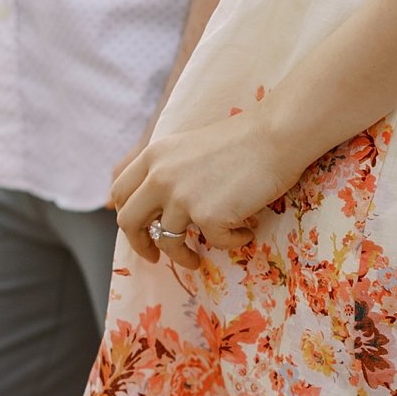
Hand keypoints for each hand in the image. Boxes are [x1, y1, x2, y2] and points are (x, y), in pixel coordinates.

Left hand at [110, 109, 298, 265]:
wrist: (275, 136)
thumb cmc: (243, 142)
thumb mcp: (189, 149)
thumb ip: (168, 172)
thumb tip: (160, 209)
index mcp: (154, 156)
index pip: (121, 192)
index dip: (127, 217)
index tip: (141, 232)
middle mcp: (160, 177)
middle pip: (129, 222)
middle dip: (140, 245)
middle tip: (155, 256)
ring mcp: (182, 198)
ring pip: (169, 242)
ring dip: (183, 256)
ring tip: (198, 259)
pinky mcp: (208, 217)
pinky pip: (215, 243)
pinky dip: (232, 241)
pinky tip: (245, 231)